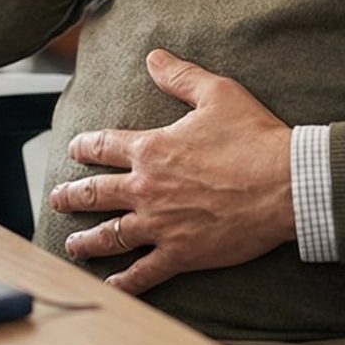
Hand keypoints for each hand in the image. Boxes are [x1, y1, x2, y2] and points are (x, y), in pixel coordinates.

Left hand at [50, 49, 294, 294]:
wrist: (286, 185)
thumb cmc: (255, 138)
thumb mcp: (217, 94)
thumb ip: (180, 77)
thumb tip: (153, 58)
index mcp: (152, 149)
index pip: (104, 146)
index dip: (85, 146)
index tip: (74, 150)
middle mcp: (146, 188)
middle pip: (96, 194)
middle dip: (72, 196)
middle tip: (58, 199)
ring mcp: (160, 225)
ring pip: (110, 236)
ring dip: (87, 241)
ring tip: (72, 246)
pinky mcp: (180, 254)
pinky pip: (143, 273)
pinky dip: (123, 282)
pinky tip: (109, 286)